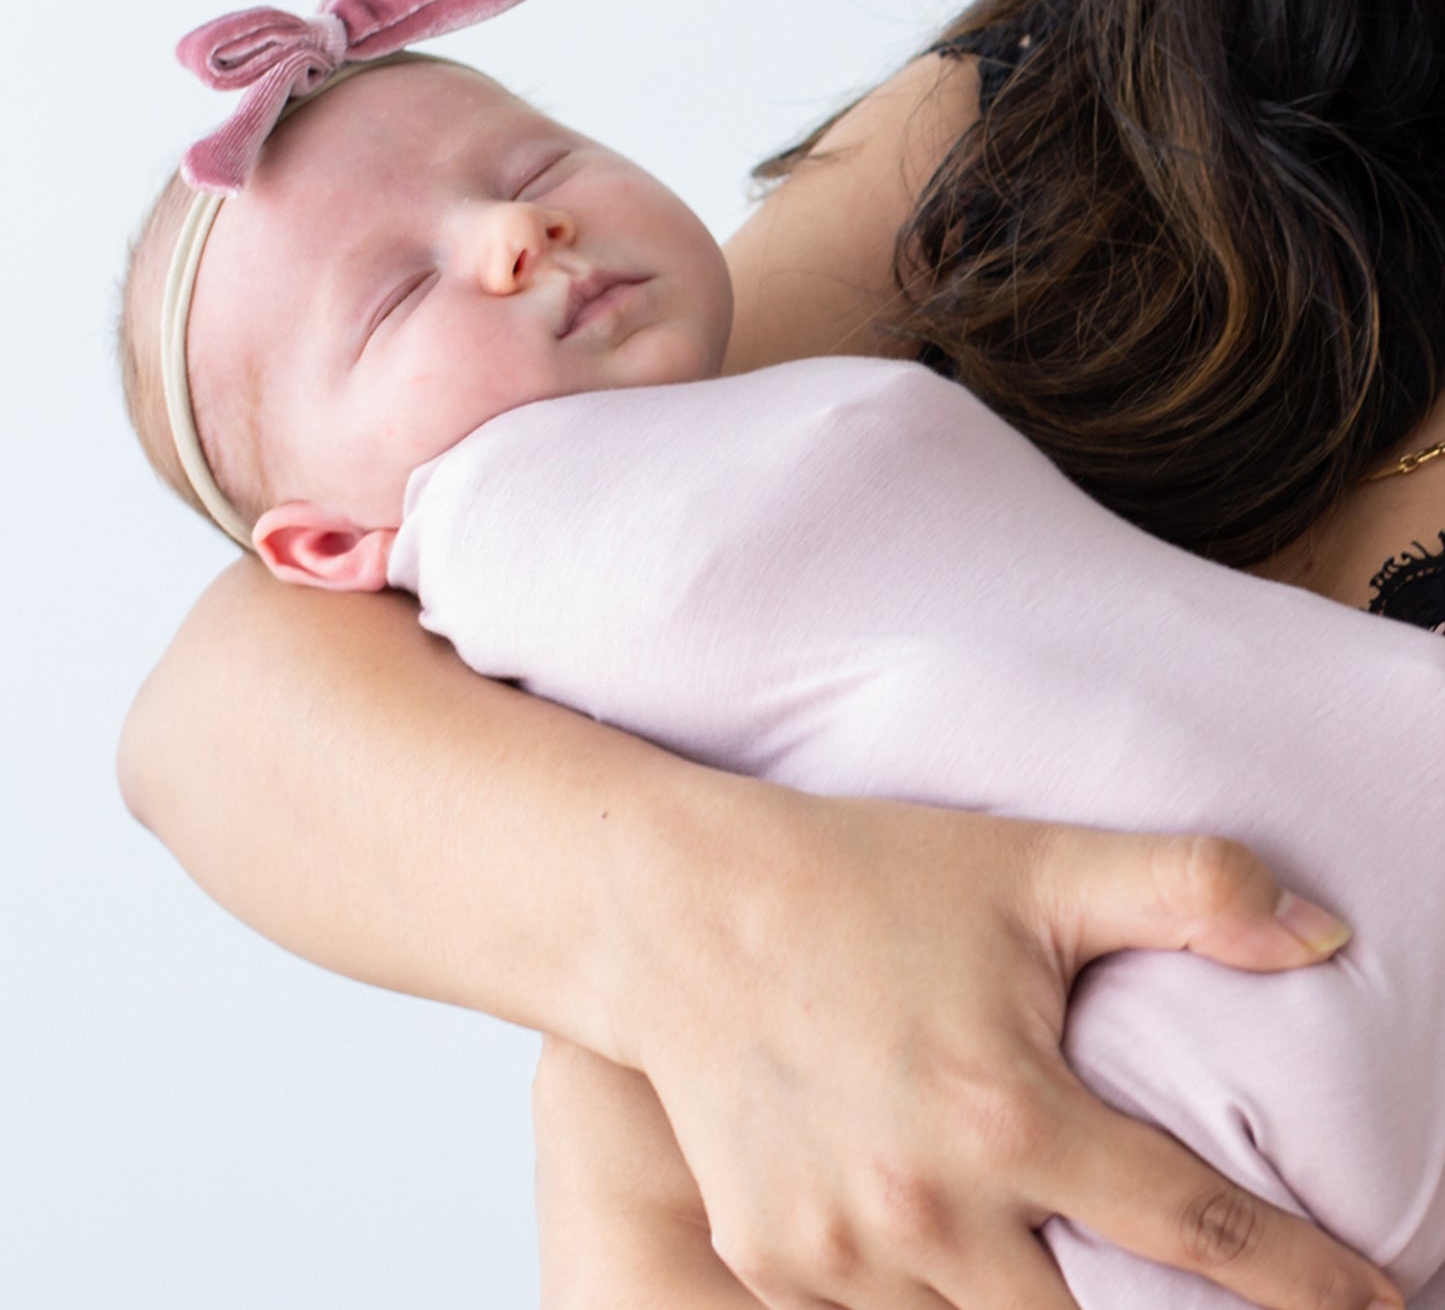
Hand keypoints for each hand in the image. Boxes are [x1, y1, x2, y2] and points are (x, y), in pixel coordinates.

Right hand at [620, 793, 1402, 1309]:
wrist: (679, 907)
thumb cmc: (856, 876)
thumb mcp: (1023, 866)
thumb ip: (1184, 890)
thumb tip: (1327, 933)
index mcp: (1008, 1112)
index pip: (1201, 1233)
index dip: (1306, 1284)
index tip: (1375, 1309)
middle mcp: (927, 1204)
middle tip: (1182, 1299)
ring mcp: (839, 1249)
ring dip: (1025, 1309)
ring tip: (1038, 1253)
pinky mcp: (771, 1259)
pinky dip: (918, 1299)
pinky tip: (931, 1246)